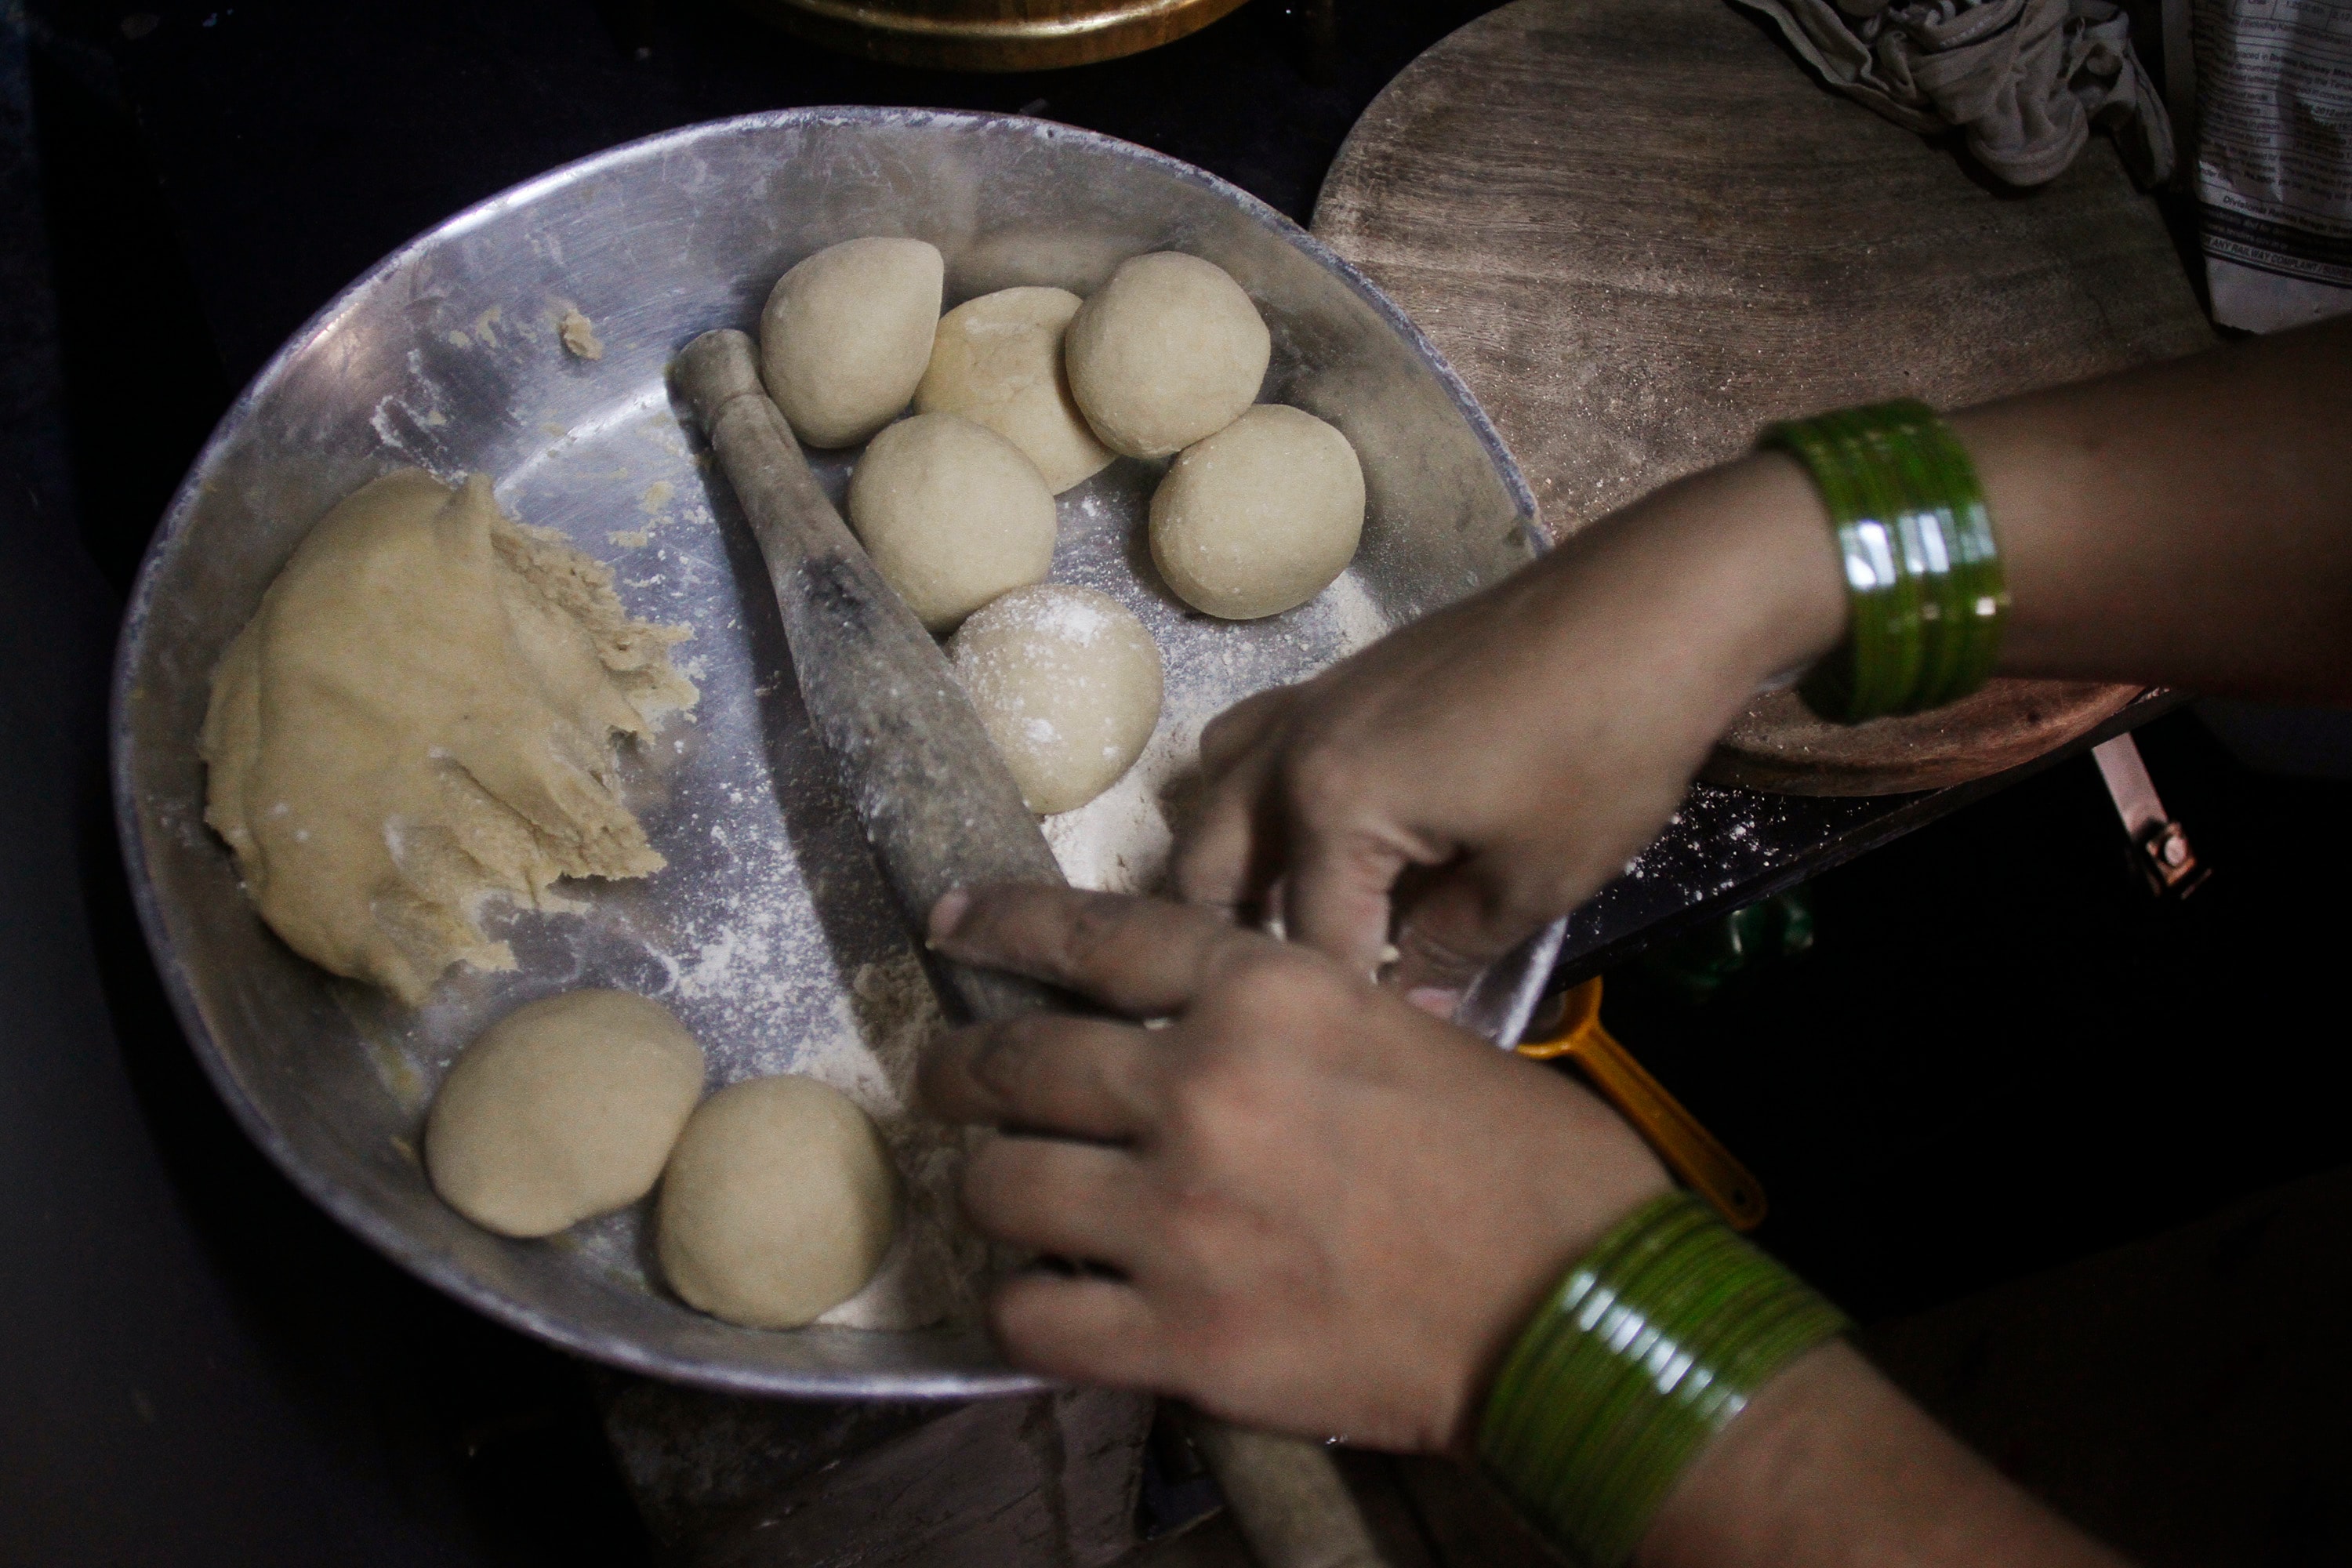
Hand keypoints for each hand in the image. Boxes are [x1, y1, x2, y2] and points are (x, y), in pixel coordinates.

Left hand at [920, 884, 1669, 1451]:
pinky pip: (1034, 1318)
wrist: (1587, 1314)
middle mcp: (1206, 1088)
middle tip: (946, 1080)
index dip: (1003, 927)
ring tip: (997, 1195)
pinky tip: (1045, 1300)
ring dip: (987, 1187)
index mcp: (1272, 997)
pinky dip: (1024, 1307)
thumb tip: (1212, 1035)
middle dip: (961, 1069)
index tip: (949, 927)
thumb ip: (1296, 1027)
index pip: (1094, 936)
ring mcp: (1182, 1218)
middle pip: (1019, 1059)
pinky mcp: (1183, 1340)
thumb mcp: (1415, 1035)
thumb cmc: (1534, 1169)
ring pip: (1002, 1185)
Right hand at [1174, 455, 1844, 1001]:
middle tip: (1310, 994)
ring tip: (1290, 915)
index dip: (1351, 1008)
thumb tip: (1413, 1006)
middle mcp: (1291, 751)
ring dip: (1233, 861)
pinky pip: (1256, 740)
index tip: (1378, 1054)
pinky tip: (1325, 825)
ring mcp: (1309, 703)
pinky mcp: (1342, 676)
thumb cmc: (1604, 749)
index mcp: (1329, 806)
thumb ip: (1455, 952)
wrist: (1655, 605)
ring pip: (1215, 794)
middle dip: (1243, 941)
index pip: (1310, 943)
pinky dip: (1260, 792)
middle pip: (1210, 868)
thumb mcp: (1537, 879)